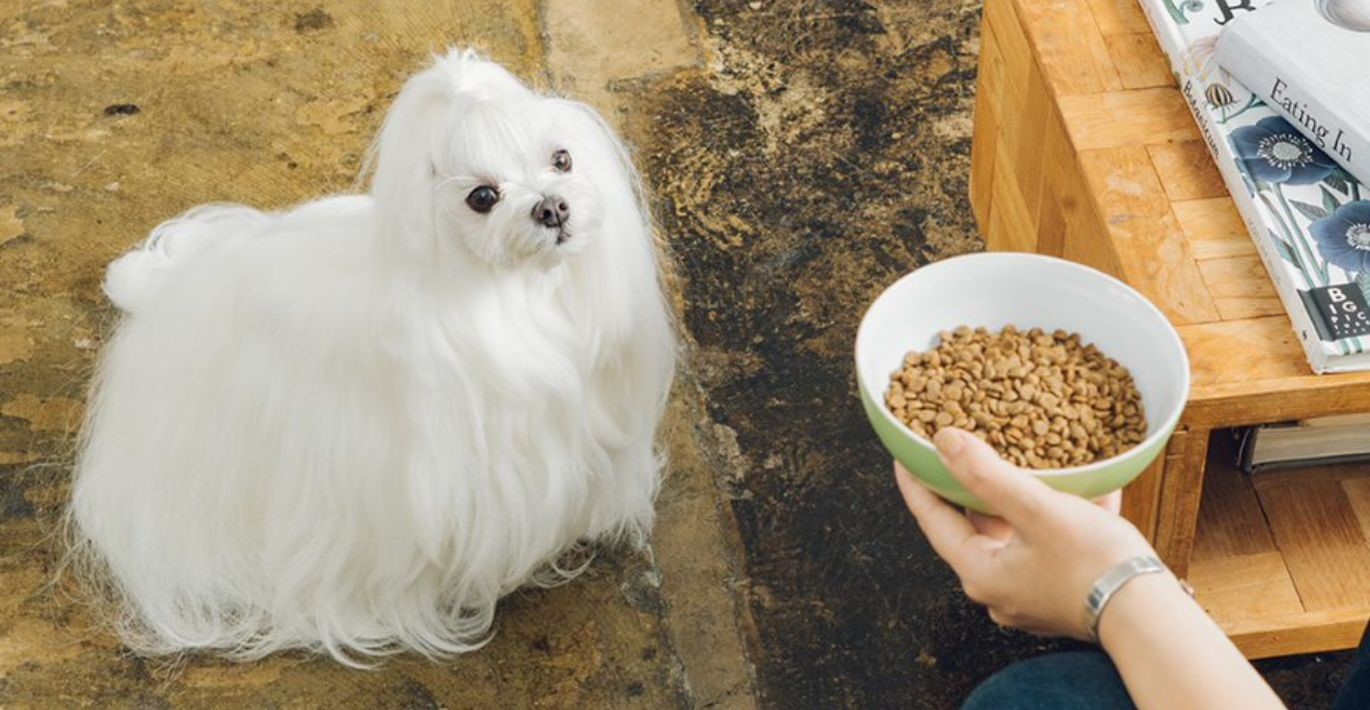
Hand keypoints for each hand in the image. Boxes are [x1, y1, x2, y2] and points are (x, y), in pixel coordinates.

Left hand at [894, 428, 1155, 638]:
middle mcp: (996, 589)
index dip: (917, 482)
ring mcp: (1028, 594)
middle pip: (970, 526)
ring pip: (1011, 533)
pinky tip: (1076, 484)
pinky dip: (1051, 513)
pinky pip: (1045, 543)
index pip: (932, 519)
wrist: (1150, 614)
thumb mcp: (1035, 508)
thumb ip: (985, 474)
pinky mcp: (1059, 592)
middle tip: (958, 452)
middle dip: (967, 487)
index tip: (905, 454)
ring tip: (1016, 460)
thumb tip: (942, 442)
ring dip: (1014, 497)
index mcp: (980, 571)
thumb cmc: (1093, 562)